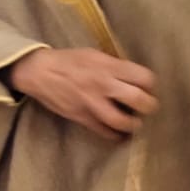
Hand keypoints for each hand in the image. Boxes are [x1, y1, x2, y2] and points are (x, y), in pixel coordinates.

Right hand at [10, 48, 158, 141]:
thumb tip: (134, 79)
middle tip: (147, 107)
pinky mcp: (81, 117)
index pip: (144, 78)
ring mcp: (92, 103)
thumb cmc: (68, 60)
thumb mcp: (94, 55)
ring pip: (122, 121)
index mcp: (107, 66)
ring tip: (134, 123)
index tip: (148, 88)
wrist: (38, 71)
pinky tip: (118, 132)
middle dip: (149, 106)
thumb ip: (115, 66)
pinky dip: (115, 135)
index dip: (151, 85)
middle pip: (139, 100)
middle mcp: (103, 84)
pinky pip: (105, 132)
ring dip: (134, 125)